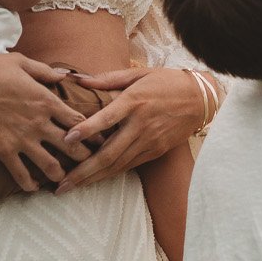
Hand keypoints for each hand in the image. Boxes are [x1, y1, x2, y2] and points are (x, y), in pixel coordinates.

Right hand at [0, 45, 91, 191]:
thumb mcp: (22, 62)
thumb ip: (46, 72)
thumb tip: (65, 76)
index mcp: (46, 100)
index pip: (78, 121)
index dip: (91, 132)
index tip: (98, 139)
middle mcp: (39, 123)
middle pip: (71, 146)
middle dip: (83, 156)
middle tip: (88, 163)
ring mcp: (21, 139)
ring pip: (50, 165)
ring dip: (59, 174)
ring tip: (63, 179)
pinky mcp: (3, 151)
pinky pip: (20, 174)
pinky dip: (28, 184)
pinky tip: (32, 187)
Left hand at [54, 66, 211, 191]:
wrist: (201, 99)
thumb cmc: (166, 82)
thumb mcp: (138, 73)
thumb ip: (107, 79)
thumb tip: (77, 78)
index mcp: (135, 101)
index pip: (107, 118)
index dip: (87, 130)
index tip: (66, 139)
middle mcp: (141, 124)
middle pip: (109, 152)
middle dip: (83, 170)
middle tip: (61, 183)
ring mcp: (150, 141)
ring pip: (117, 164)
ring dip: (93, 178)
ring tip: (70, 187)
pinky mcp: (156, 151)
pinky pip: (129, 165)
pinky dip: (110, 174)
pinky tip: (94, 180)